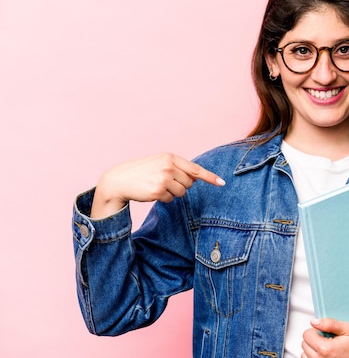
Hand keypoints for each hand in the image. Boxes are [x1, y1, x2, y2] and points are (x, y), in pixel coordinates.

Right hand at [91, 153, 223, 218]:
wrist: (119, 180)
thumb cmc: (141, 172)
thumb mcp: (160, 163)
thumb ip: (177, 168)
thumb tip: (195, 179)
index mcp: (170, 157)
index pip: (195, 169)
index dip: (210, 177)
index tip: (222, 183)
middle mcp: (169, 166)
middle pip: (189, 184)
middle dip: (180, 186)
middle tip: (164, 183)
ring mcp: (164, 178)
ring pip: (181, 193)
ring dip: (172, 193)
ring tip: (157, 186)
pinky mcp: (158, 190)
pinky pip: (170, 199)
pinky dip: (163, 199)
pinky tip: (151, 192)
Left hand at [301, 318, 348, 357]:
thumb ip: (329, 324)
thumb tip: (314, 322)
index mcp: (326, 350)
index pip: (306, 334)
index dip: (316, 330)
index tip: (325, 331)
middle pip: (304, 345)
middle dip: (314, 339)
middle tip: (328, 338)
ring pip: (305, 356)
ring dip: (313, 349)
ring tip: (328, 347)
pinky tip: (329, 356)